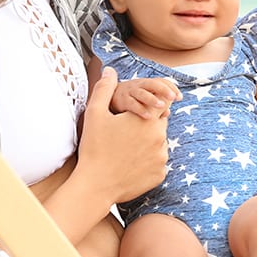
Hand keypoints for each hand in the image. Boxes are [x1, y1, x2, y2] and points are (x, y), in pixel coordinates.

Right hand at [77, 67, 169, 203]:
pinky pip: (157, 162)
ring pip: (160, 143)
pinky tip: (131, 163)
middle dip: (148, 124)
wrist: (95, 185)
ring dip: (149, 143)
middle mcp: (160, 138)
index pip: (162, 102)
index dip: (152, 104)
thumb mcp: (95, 114)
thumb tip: (109, 70)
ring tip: (127, 149)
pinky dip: (148, 161)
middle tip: (127, 132)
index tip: (141, 110)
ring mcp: (162, 157)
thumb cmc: (94, 148)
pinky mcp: (160, 174)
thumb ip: (104, 89)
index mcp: (147, 120)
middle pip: (161, 123)